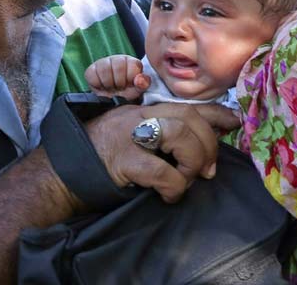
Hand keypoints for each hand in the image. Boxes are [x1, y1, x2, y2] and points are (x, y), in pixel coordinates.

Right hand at [84, 54, 150, 99]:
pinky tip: (102, 86)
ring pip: (104, 69)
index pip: (133, 65)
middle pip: (118, 66)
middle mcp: (118, 59)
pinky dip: (97, 84)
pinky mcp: (91, 69)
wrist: (112, 99)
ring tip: (111, 87)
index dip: (130, 78)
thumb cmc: (127, 91)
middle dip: (119, 82)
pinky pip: (92, 74)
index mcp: (131, 62)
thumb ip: (143, 84)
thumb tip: (140, 80)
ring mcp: (103, 62)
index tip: (129, 84)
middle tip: (119, 87)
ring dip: (108, 83)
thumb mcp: (138, 90)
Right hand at [85, 103, 239, 202]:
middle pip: (188, 115)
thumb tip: (205, 150)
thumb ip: (163, 137)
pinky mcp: (122, 160)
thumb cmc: (104, 158)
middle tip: (207, 169)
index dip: (215, 112)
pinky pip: (160, 170)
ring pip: (178, 134)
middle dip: (208, 142)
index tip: (234, 122)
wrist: (62, 173)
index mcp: (144, 109)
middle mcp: (138, 115)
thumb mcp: (134, 138)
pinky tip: (169, 193)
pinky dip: (174, 185)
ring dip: (192, 159)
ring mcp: (129, 135)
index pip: (186, 103)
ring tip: (187, 178)